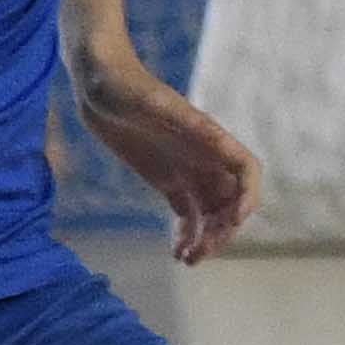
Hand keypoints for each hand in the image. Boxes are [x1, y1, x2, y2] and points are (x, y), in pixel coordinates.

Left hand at [79, 65, 261, 262]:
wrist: (97, 83)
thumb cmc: (125, 86)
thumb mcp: (152, 102)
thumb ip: (183, 120)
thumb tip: (216, 137)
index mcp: (209, 138)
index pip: (246, 171)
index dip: (247, 196)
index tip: (234, 220)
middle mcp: (204, 156)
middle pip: (229, 200)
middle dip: (222, 228)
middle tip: (200, 253)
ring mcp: (186, 169)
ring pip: (209, 211)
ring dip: (206, 237)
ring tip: (188, 261)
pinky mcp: (165, 178)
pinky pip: (186, 211)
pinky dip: (186, 233)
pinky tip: (178, 253)